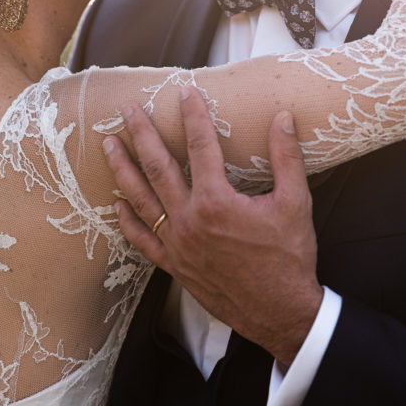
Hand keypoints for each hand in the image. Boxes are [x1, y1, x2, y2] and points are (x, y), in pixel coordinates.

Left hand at [103, 87, 323, 366]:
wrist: (282, 313)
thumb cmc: (290, 258)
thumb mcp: (296, 203)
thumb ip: (286, 157)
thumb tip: (283, 118)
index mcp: (217, 201)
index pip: (200, 146)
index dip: (193, 116)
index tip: (185, 92)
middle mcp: (190, 220)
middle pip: (158, 167)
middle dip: (142, 134)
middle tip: (128, 109)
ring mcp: (178, 245)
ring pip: (141, 199)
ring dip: (123, 168)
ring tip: (108, 144)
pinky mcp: (174, 266)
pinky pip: (143, 240)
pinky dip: (128, 220)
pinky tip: (118, 203)